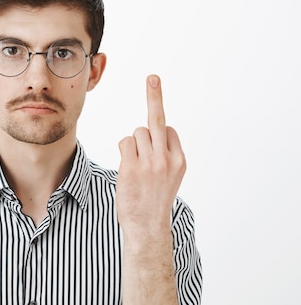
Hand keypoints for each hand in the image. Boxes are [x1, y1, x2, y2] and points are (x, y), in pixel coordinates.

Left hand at [116, 75, 185, 233]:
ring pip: (137, 133)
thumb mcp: (168, 177)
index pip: (168, 130)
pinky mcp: (132, 167)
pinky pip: (125, 142)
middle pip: (158, 120)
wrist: (147, 226)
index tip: (157, 124)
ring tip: (135, 168)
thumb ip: (163, 156)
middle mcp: (168, 159)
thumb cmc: (153, 200)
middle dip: (155, 96)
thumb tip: (146, 136)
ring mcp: (150, 162)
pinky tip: (128, 169)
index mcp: (180, 160)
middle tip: (153, 77)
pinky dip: (124, 150)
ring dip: (132, 145)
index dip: (158, 135)